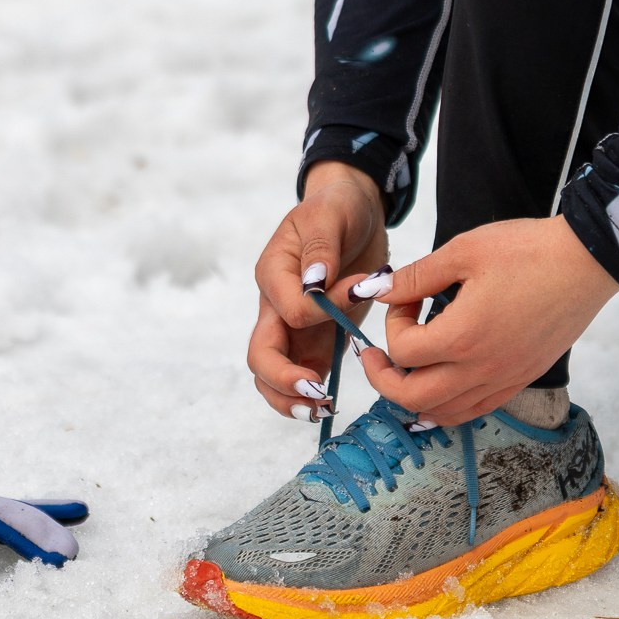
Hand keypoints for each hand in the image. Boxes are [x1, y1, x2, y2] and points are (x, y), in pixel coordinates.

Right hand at [246, 162, 388, 420]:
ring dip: (291, 398)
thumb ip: (321, 247)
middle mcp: (276, 304)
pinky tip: (330, 405)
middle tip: (320, 394)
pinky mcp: (316, 337)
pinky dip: (310, 395)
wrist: (354, 211)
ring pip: (273, 375)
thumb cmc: (337, 208)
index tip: (356, 292)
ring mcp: (293, 326)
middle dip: (285, 380)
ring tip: (323, 410)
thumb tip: (314, 282)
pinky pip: (302, 373)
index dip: (319, 312)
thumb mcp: (330, 214)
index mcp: (274, 273)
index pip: (286, 309)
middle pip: (262, 355)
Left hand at [351, 216, 618, 424]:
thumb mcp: (464, 250)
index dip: (392, 322)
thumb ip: (416, 276)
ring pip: (443, 414)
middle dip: (384, 377)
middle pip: (412, 398)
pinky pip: (474, 410)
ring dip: (413, 397)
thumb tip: (379, 289)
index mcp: (463, 336)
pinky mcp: (521, 379)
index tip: (406, 296)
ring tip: (405, 370)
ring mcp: (504, 379)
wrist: (586, 261)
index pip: (403, 351)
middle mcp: (482, 368)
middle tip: (375, 355)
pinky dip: (447, 406)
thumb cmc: (528, 250)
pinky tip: (441, 383)